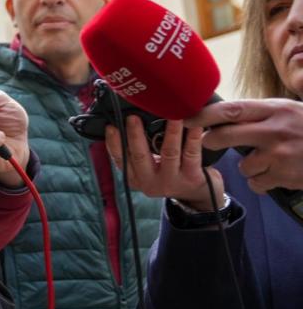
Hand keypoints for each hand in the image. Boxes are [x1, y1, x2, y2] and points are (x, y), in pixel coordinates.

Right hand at [104, 116, 222, 210]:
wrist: (197, 193)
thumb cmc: (170, 172)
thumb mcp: (149, 167)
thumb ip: (139, 151)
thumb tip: (130, 122)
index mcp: (135, 177)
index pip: (120, 159)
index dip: (113, 143)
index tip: (111, 127)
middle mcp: (150, 182)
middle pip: (140, 156)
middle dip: (135, 135)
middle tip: (132, 117)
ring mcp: (171, 181)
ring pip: (169, 153)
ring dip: (170, 132)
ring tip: (171, 115)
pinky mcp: (192, 178)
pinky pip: (191, 154)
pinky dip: (193, 138)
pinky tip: (194, 125)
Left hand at [188, 99, 302, 192]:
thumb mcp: (287, 110)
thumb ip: (258, 113)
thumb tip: (219, 115)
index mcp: (274, 109)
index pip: (230, 110)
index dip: (204, 115)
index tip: (185, 118)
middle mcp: (274, 131)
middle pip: (225, 136)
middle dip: (211, 141)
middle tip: (210, 142)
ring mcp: (280, 155)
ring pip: (242, 165)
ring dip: (249, 166)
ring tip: (269, 160)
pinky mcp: (285, 176)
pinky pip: (256, 183)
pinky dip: (262, 182)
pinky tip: (277, 173)